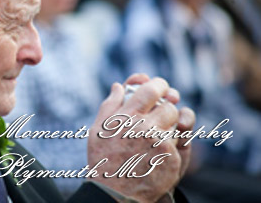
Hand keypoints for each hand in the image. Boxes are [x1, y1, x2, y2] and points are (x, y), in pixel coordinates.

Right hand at [86, 74, 184, 201]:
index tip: (160, 89)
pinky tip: (156, 155)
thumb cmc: (104, 160)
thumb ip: (110, 106)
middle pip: (170, 106)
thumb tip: (119, 86)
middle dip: (166, 110)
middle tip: (157, 118)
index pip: (152, 89)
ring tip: (155, 138)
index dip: (159, 85)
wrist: (115, 193)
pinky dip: (171, 146)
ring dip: (170, 127)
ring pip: (177, 123)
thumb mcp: (98, 131)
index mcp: (126, 117)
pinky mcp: (172, 157)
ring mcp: (160, 142)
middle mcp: (145, 127)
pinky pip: (179, 143)